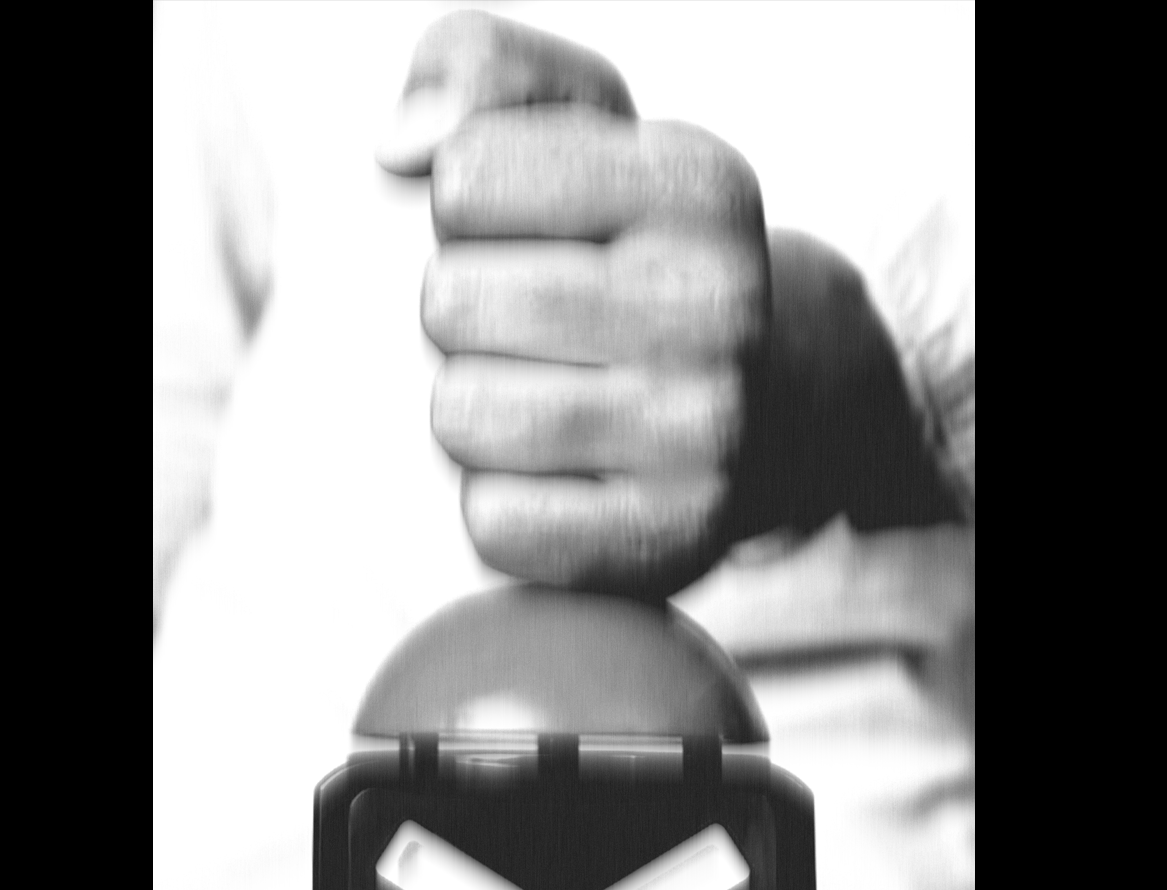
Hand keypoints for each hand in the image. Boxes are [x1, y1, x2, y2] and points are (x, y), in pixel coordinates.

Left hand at [378, 12, 962, 597]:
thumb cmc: (626, 257)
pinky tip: (549, 481)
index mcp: (697, 182)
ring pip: (462, 417)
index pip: (463, 178)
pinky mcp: (674, 541)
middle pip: (449, 302)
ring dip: (470, 412)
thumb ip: (481, 71)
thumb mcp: (578, 128)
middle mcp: (721, 303)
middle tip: (525, 330)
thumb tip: (401, 145)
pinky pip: (497, 525)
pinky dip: (497, 509)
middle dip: (458, 315)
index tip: (521, 233)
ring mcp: (708, 433)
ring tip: (534, 401)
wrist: (765, 410)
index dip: (461, 209)